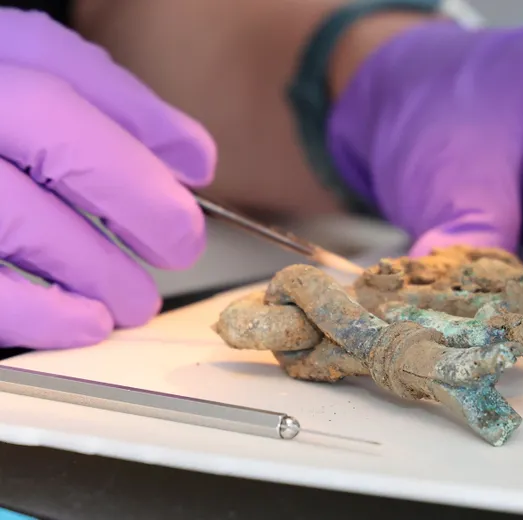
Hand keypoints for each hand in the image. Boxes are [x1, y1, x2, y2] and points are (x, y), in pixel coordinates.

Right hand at [0, 10, 214, 348]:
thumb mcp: (20, 91)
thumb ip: (107, 112)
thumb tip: (192, 161)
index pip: (56, 61)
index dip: (138, 116)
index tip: (196, 169)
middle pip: (45, 125)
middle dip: (134, 190)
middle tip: (181, 244)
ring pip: (16, 213)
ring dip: (96, 265)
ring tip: (135, 300)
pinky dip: (41, 313)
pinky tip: (86, 324)